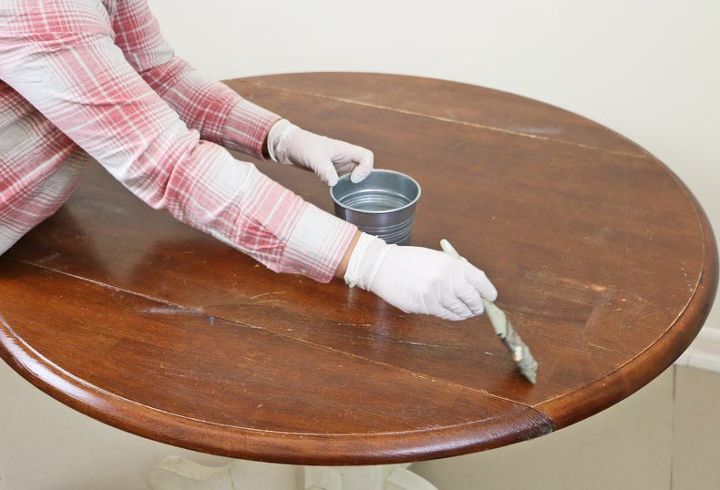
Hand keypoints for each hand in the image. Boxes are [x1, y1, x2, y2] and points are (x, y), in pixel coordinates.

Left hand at [267, 119, 373, 185]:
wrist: (287, 146)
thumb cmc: (301, 145)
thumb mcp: (314, 158)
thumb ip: (325, 170)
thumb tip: (334, 183)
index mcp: (345, 149)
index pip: (367, 156)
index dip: (365, 169)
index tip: (352, 179)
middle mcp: (344, 157)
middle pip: (363, 168)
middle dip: (360, 179)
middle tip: (348, 187)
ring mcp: (337, 165)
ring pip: (353, 175)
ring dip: (351, 185)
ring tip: (342, 191)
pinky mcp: (329, 171)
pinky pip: (342, 180)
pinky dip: (341, 187)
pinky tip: (333, 192)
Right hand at [343, 233, 496, 319]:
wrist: (384, 266)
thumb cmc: (411, 260)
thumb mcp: (438, 257)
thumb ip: (456, 270)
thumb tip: (474, 286)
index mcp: (452, 265)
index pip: (480, 282)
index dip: (488, 292)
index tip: (491, 297)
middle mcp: (447, 281)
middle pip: (473, 300)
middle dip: (477, 306)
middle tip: (478, 307)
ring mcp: (436, 296)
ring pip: (460, 311)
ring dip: (465, 313)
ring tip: (466, 311)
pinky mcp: (425, 307)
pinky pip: (445, 315)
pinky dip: (451, 315)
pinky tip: (451, 312)